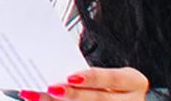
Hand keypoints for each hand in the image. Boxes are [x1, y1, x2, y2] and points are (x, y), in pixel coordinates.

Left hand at [22, 68, 149, 100]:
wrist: (123, 99)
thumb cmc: (110, 85)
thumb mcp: (108, 76)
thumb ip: (88, 76)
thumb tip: (56, 74)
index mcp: (134, 83)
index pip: (112, 79)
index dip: (91, 78)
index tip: (69, 77)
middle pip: (99, 99)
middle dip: (73, 95)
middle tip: (50, 88)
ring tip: (36, 97)